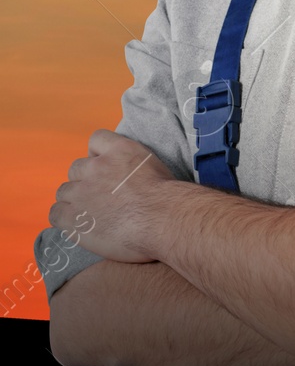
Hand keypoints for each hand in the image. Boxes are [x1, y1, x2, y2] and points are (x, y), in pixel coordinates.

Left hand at [50, 129, 176, 263]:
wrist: (164, 219)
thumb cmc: (168, 199)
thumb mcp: (155, 168)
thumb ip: (133, 166)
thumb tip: (127, 178)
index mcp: (121, 150)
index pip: (97, 139)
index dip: (97, 155)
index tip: (105, 169)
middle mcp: (97, 167)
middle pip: (76, 169)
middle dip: (85, 182)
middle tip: (101, 198)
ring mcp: (82, 192)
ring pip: (64, 191)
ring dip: (75, 201)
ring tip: (92, 215)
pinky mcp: (72, 217)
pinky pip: (55, 213)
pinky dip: (66, 219)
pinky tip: (82, 226)